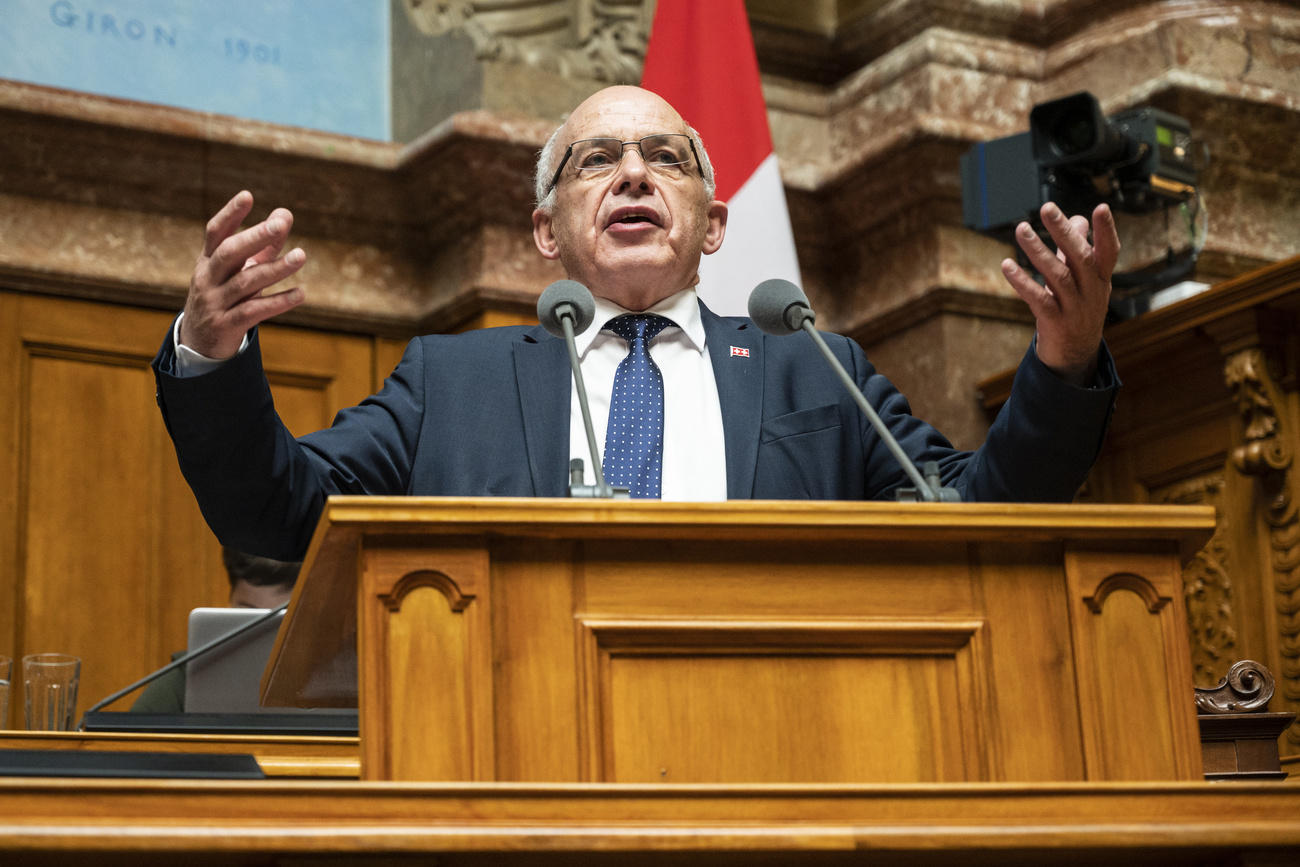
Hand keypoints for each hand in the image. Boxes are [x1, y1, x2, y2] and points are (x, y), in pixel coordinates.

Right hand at [180, 190, 306, 358]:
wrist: (199, 342)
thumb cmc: (226, 295)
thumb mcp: (240, 270)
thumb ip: (264, 244)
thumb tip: (286, 214)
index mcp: (208, 260)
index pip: (216, 232)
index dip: (230, 213)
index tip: (248, 195)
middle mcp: (208, 278)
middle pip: (229, 253)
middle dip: (255, 237)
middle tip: (280, 225)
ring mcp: (215, 302)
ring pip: (246, 282)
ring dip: (275, 269)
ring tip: (301, 256)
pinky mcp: (226, 325)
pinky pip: (254, 311)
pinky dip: (278, 302)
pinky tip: (301, 293)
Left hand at [1000, 202, 1119, 385]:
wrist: (1075, 355)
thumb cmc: (1079, 309)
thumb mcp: (1085, 281)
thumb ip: (1078, 250)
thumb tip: (1078, 218)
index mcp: (1101, 278)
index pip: (1108, 251)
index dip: (1107, 231)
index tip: (1101, 208)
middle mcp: (1091, 291)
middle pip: (1079, 258)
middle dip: (1063, 232)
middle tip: (1047, 209)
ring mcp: (1074, 308)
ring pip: (1057, 276)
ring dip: (1037, 251)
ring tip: (1021, 230)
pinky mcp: (1054, 323)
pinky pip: (1038, 299)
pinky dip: (1022, 282)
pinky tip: (1007, 266)